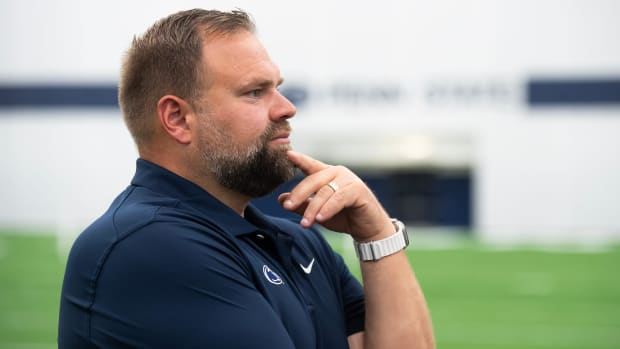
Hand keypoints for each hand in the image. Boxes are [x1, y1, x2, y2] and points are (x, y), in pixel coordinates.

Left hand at [278, 151, 393, 241]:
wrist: (368, 229)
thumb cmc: (344, 217)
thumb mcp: (318, 212)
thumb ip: (302, 205)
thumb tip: (281, 199)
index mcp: (328, 174)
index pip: (311, 165)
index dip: (300, 160)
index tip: (288, 155)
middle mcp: (338, 173)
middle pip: (314, 180)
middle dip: (299, 194)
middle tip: (287, 206)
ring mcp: (349, 180)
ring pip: (325, 191)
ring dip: (313, 208)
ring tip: (305, 223)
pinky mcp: (358, 190)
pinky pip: (339, 198)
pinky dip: (328, 209)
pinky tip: (320, 219)